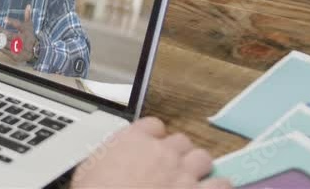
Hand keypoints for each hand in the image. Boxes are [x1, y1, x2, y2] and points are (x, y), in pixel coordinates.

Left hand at [1, 4, 36, 62]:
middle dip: (2, 31)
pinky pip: (6, 52)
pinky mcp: (16, 56)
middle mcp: (23, 40)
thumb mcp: (29, 26)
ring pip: (7, 44)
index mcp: (26, 31)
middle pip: (10, 35)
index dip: (11, 22)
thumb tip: (28, 5)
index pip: (19, 26)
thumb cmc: (30, 36)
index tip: (4, 18)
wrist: (36, 51)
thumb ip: (28, 16)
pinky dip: (1, 48)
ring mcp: (19, 48)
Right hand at [72, 117, 230, 188]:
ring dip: (198, 169)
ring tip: (192, 180)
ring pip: (203, 158)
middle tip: (171, 168)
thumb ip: (105, 158)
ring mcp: (183, 174)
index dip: (154, 137)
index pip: (153, 126)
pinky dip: (218, 187)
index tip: (152, 147)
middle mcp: (162, 152)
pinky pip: (222, 184)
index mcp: (133, 140)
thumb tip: (106, 162)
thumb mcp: (87, 170)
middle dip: (178, 154)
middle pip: (181, 141)